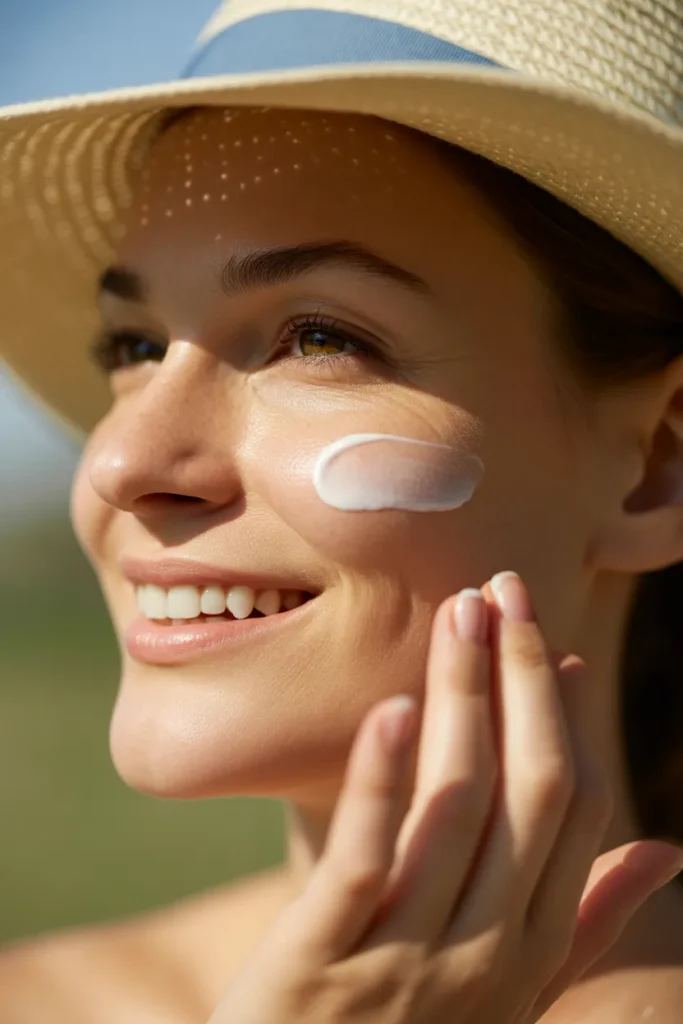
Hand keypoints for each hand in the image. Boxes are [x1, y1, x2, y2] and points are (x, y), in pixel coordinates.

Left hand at [207, 572, 682, 1023]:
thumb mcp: (508, 995)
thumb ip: (582, 925)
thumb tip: (665, 851)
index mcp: (529, 953)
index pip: (576, 813)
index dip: (570, 718)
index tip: (555, 645)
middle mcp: (484, 955)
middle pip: (530, 791)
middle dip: (525, 680)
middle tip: (508, 590)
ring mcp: (405, 962)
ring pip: (457, 805)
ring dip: (466, 697)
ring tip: (464, 614)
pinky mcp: (322, 965)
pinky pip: (367, 856)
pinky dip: (385, 776)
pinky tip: (398, 706)